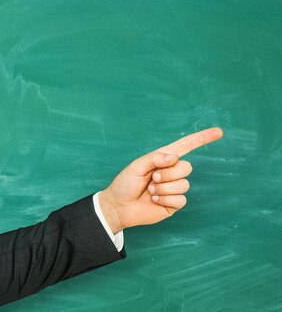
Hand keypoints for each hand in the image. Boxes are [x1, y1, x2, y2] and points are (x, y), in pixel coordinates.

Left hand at [98, 127, 222, 232]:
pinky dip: (165, 199)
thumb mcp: (137, 165)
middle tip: (152, 178)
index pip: (185, 146)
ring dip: (164, 188)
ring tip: (150, 190)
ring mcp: (174, 188)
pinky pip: (181, 199)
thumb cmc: (125, 184)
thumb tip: (175, 157)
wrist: (119, 206)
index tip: (219, 132)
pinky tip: (154, 200)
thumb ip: (156, 158)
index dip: (202, 139)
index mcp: (162, 159)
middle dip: (168, 173)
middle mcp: (171, 172)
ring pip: (184, 184)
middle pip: (187, 167)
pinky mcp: (174, 204)